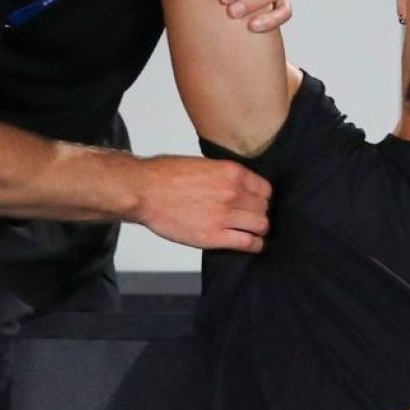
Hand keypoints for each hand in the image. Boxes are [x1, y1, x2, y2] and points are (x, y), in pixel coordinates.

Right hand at [131, 156, 271, 251]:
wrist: (144, 191)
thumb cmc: (165, 175)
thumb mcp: (203, 164)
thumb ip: (224, 175)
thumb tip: (237, 185)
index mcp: (231, 172)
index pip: (265, 189)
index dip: (262, 197)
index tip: (258, 202)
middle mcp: (232, 193)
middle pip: (264, 208)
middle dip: (259, 213)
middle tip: (252, 217)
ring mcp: (224, 215)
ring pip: (261, 225)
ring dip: (258, 229)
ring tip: (253, 232)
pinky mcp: (213, 236)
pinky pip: (247, 243)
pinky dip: (254, 245)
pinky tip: (253, 244)